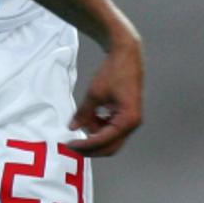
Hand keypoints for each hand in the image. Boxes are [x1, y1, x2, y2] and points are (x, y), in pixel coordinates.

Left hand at [66, 40, 143, 156]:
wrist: (126, 55)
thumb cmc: (114, 72)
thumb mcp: (94, 93)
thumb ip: (84, 113)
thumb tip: (72, 127)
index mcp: (128, 120)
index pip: (104, 140)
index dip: (86, 145)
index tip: (70, 144)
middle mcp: (133, 124)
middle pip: (110, 146)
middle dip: (91, 147)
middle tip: (72, 146)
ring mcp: (131, 120)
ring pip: (111, 139)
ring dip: (95, 135)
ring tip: (81, 123)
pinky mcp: (127, 115)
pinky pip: (113, 129)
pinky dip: (100, 127)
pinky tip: (90, 119)